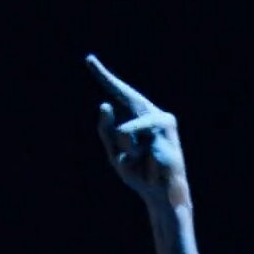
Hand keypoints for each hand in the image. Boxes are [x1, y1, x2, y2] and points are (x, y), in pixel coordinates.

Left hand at [87, 55, 189, 209]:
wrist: (162, 193)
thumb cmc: (140, 173)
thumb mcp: (116, 153)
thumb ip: (106, 131)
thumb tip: (104, 105)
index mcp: (140, 119)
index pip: (119, 95)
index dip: (104, 77)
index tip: (89, 60)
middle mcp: (151, 114)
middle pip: (125, 96)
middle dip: (106, 80)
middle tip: (107, 96)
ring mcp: (160, 120)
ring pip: (123, 131)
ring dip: (125, 150)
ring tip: (141, 161)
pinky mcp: (164, 128)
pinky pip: (131, 136)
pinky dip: (132, 152)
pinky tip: (149, 162)